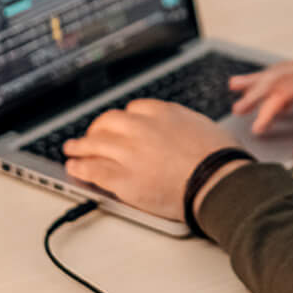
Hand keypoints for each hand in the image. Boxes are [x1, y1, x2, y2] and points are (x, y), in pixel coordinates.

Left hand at [63, 100, 239, 221]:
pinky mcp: (122, 178)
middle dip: (97, 129)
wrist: (218, 182)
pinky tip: (74, 168)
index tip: (120, 126)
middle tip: (92, 136)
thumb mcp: (205, 126)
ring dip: (79, 146)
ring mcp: (128, 152)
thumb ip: (185, 123)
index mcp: (161, 113)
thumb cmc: (220, 159)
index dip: (123, 120)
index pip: (132, 110)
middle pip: (108, 123)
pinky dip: (80, 167)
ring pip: (94, 144)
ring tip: (72, 149)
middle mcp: (140, 128)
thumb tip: (185, 129)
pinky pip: (92, 169)